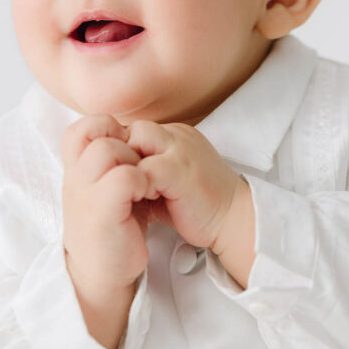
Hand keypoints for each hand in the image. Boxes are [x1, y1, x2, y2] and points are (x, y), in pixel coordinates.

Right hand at [61, 114, 150, 294]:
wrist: (103, 272)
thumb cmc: (114, 225)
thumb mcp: (106, 186)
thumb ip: (111, 161)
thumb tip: (131, 133)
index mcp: (76, 169)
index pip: (80, 128)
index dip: (106, 128)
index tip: (126, 148)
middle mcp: (75, 178)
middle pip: (96, 132)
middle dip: (126, 142)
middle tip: (140, 166)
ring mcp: (86, 194)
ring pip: (107, 150)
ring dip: (134, 160)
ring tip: (145, 182)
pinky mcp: (103, 212)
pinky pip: (123, 177)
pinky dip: (142, 181)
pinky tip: (147, 196)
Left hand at [124, 120, 244, 251]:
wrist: (234, 219)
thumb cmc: (198, 206)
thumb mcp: (167, 182)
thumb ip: (144, 172)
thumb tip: (114, 174)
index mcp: (176, 136)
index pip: (136, 130)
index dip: (124, 152)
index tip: (120, 175)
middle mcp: (178, 135)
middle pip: (133, 129)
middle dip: (122, 154)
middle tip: (122, 182)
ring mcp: (179, 149)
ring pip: (136, 138)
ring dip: (127, 165)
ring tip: (130, 190)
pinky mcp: (178, 169)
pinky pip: (143, 167)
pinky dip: (135, 182)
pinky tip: (139, 199)